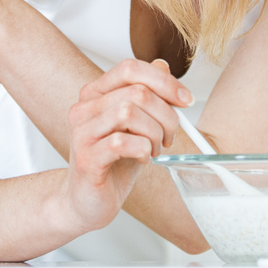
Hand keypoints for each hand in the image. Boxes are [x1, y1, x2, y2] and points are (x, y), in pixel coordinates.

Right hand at [59, 59, 192, 233]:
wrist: (87, 201)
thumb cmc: (112, 164)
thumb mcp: (136, 126)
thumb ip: (146, 96)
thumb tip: (162, 65)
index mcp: (95, 95)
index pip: (130, 68)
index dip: (164, 81)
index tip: (185, 100)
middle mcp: (84, 109)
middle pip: (137, 92)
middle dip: (166, 115)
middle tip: (168, 137)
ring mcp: (82, 133)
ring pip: (129, 113)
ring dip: (154, 134)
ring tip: (154, 149)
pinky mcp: (86, 158)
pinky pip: (121, 142)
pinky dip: (142, 150)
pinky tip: (142, 159)